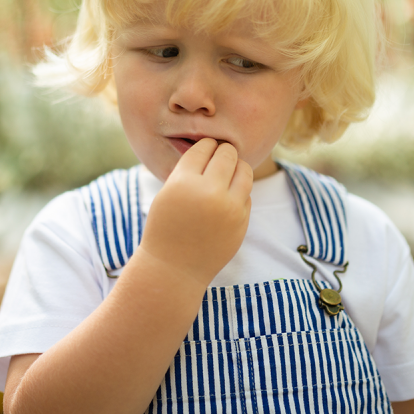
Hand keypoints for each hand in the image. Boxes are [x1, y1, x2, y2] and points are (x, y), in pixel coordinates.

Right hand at [136, 138, 252, 286]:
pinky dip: (238, 193)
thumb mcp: (167, 192)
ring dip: (236, 167)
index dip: (205, 145)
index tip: (205, 148)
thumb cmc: (166, 227)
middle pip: (227, 153)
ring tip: (227, 173)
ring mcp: (229, 208)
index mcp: (183, 182)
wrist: (174, 268)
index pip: (203, 147)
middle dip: (223, 152)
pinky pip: (246, 194)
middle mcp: (209, 192)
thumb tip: (214, 146)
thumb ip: (189, 170)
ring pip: (244, 170)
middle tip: (218, 156)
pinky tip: (225, 200)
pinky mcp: (242, 222)